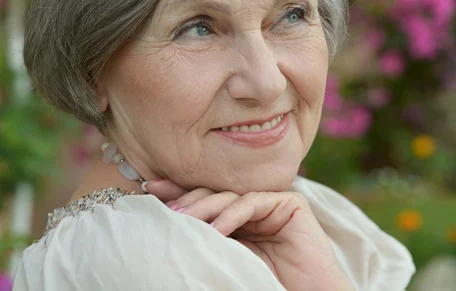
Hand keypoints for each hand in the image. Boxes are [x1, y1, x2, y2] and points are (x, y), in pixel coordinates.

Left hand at [146, 180, 354, 290]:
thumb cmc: (266, 286)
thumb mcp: (226, 261)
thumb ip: (208, 240)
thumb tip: (168, 229)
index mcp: (238, 220)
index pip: (205, 200)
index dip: (179, 192)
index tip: (150, 190)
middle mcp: (253, 208)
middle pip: (216, 193)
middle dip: (188, 199)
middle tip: (167, 213)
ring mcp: (272, 203)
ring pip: (231, 195)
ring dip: (205, 207)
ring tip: (183, 222)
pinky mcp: (290, 203)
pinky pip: (253, 202)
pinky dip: (232, 214)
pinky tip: (216, 230)